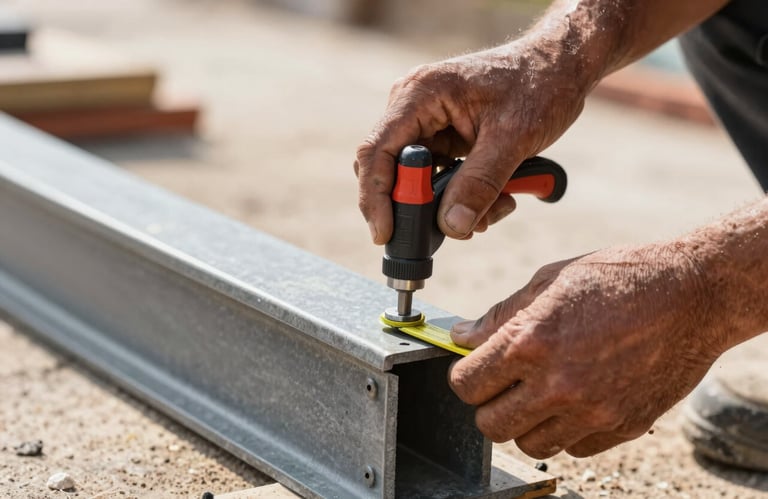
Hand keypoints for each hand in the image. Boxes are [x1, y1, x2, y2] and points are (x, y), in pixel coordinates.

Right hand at [355, 38, 590, 243]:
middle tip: (457, 229)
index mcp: (420, 94)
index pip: (377, 151)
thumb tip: (452, 226)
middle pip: (389, 171)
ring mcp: (425, 123)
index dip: (375, 196)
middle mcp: (413, 107)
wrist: (560, 67)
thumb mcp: (514, 137)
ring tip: (495, 208)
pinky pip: (436, 180)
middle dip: (419, 208)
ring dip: (448, 207)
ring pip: (416, 182)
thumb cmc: (539, 85)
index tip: (386, 233)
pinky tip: (496, 200)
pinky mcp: (441, 138)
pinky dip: (461, 198)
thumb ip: (481, 183)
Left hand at [447, 242, 725, 457]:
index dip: (464, 376)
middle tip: (503, 384)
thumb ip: (501, 315)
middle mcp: (556, 384)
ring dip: (526, 421)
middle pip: (490, 424)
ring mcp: (591, 412)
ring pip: (528, 443)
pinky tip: (575, 400)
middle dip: (489, 404)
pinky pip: (572, 448)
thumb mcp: (550, 281)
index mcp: (530, 342)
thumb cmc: (619, 279)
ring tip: (541, 391)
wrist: (692, 295)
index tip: (472, 369)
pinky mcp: (621, 428)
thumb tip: (462, 337)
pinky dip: (565, 430)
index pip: (466, 384)